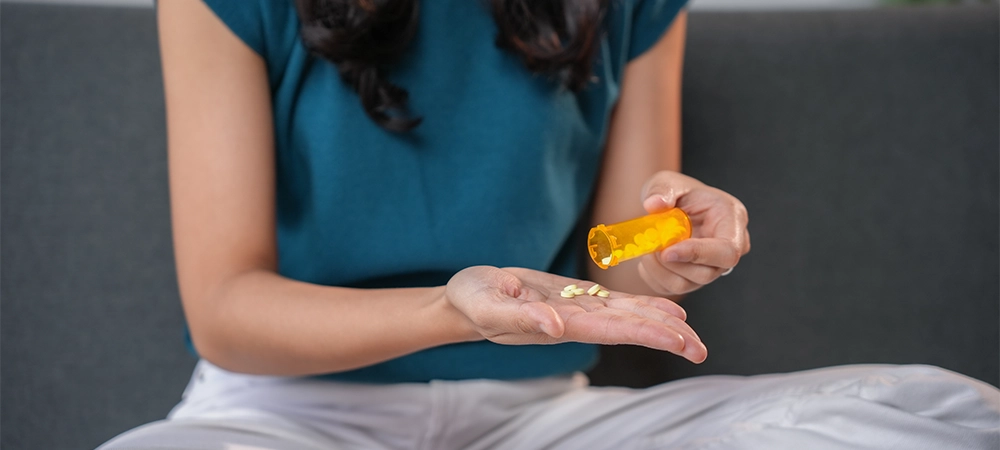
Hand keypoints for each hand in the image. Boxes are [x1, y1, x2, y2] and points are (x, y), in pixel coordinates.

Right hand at [446, 266, 706, 362]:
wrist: (463, 299)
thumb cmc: (470, 301)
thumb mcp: (486, 303)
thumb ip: (519, 315)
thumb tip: (554, 325)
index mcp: (557, 323)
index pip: (610, 329)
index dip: (645, 333)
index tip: (677, 340)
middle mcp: (572, 320)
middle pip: (626, 327)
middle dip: (663, 337)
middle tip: (700, 349)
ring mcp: (574, 310)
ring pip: (624, 316)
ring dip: (658, 323)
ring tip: (691, 331)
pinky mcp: (571, 297)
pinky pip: (612, 303)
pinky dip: (639, 306)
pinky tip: (662, 310)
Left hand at [638, 171, 750, 297]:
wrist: (672, 207)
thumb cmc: (678, 192)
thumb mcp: (669, 182)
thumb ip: (662, 190)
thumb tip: (654, 204)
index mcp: (732, 221)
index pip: (726, 251)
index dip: (698, 254)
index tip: (667, 251)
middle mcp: (728, 249)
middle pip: (706, 273)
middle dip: (672, 263)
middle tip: (650, 245)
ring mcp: (712, 268)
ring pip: (686, 285)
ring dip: (659, 270)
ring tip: (647, 248)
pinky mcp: (692, 280)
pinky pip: (671, 288)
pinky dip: (653, 275)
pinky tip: (649, 257)